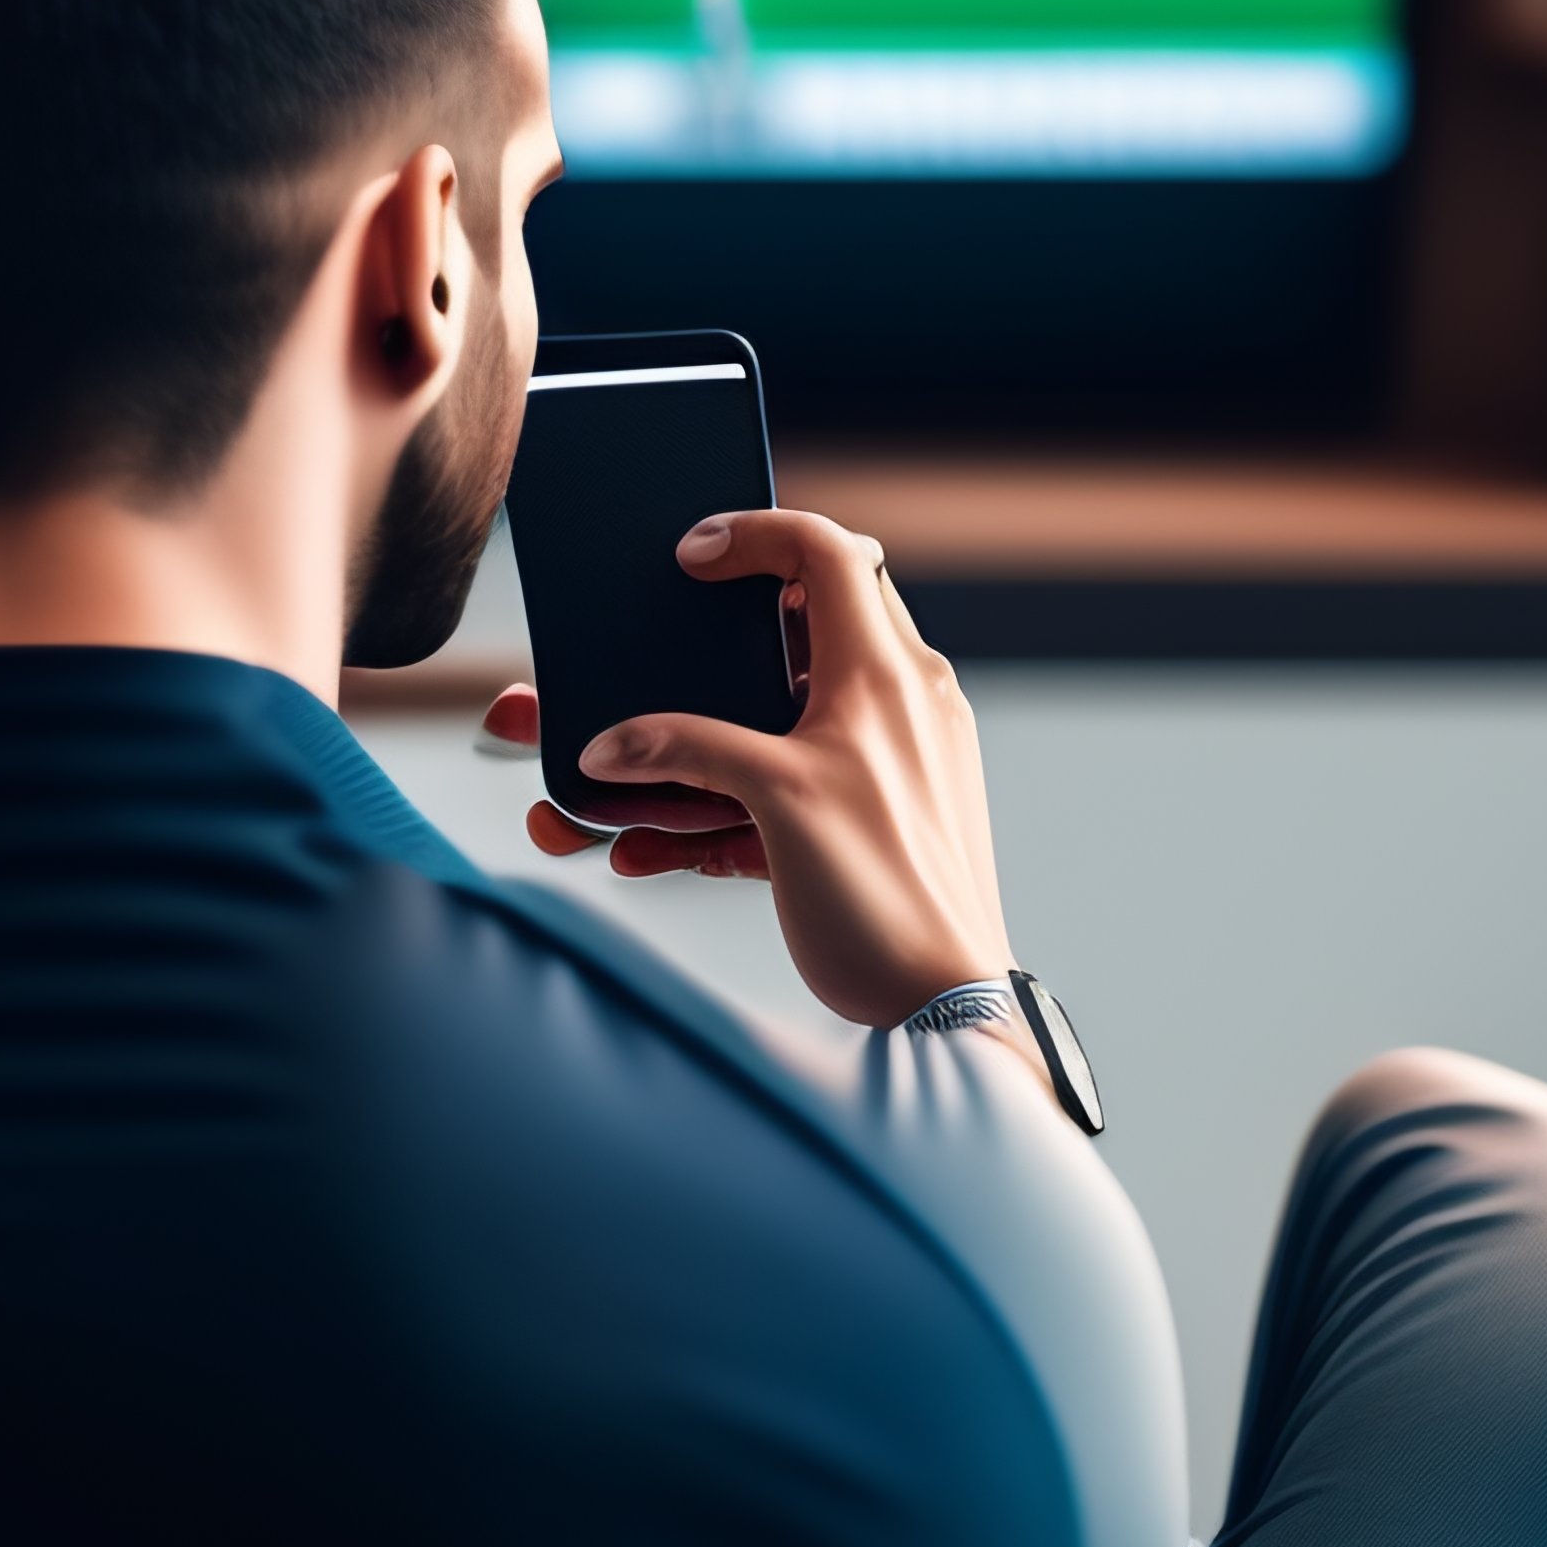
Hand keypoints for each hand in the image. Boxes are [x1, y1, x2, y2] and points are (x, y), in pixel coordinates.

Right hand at [485, 509, 1015, 1030]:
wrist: (947, 1010)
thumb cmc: (889, 898)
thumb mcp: (778, 803)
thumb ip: (691, 753)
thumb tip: (607, 744)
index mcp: (886, 673)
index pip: (826, 553)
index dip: (755, 536)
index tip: (690, 558)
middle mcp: (890, 704)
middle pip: (780, 642)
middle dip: (690, 662)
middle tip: (633, 664)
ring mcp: (875, 764)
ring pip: (761, 732)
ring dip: (680, 757)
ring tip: (600, 790)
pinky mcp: (854, 824)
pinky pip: (768, 797)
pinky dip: (708, 814)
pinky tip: (636, 848)